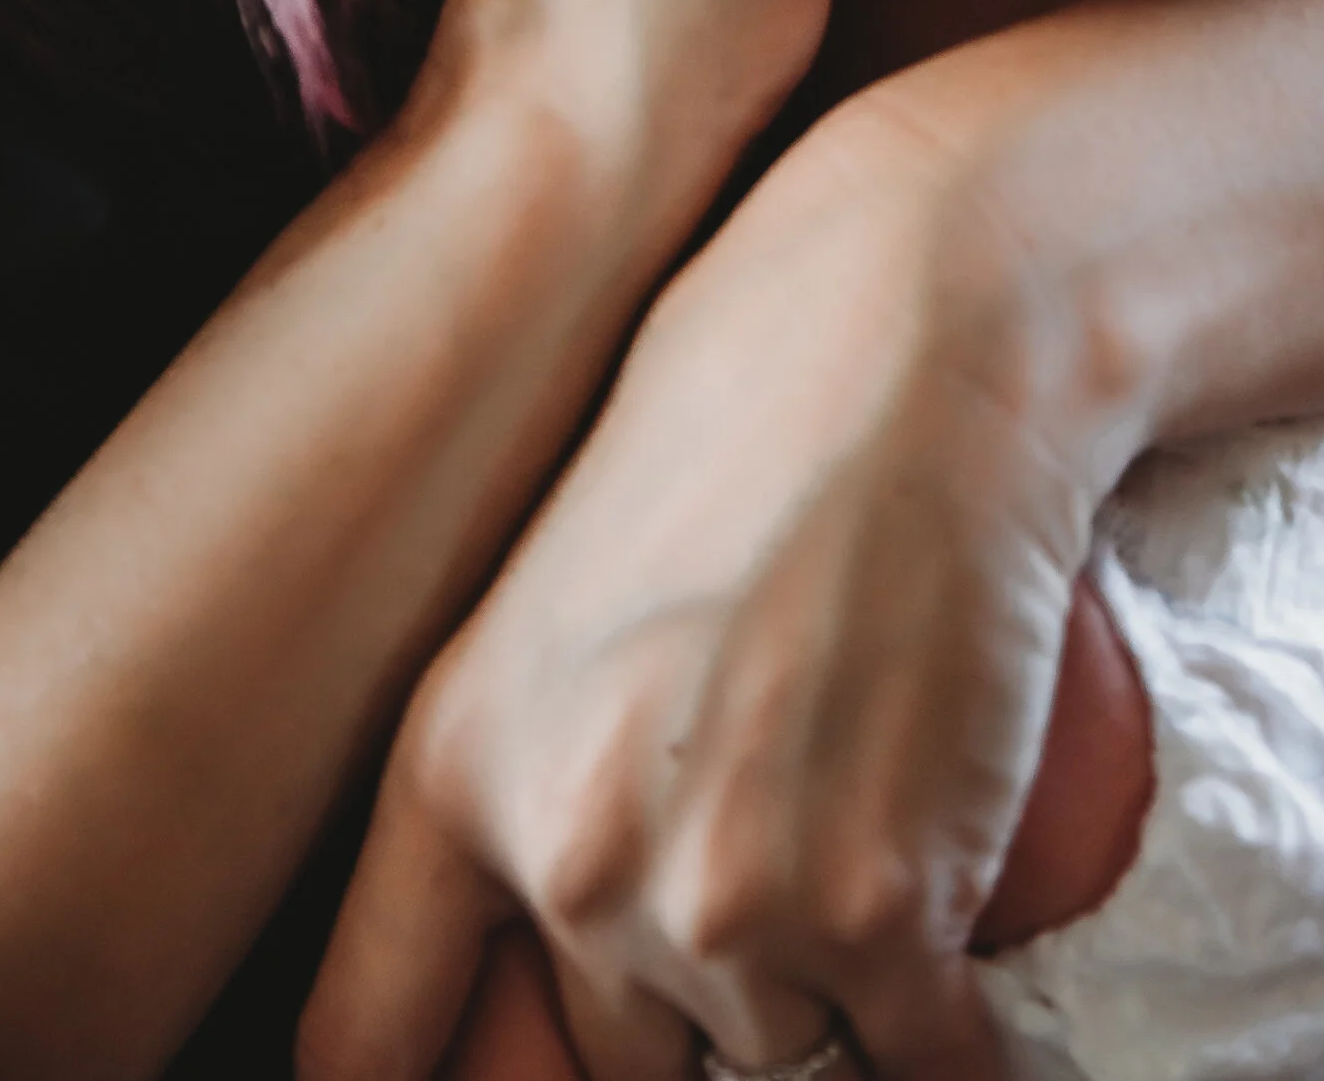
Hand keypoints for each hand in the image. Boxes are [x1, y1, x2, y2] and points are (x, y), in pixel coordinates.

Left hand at [300, 96, 1145, 1080]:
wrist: (930, 318)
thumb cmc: (760, 395)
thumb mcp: (567, 574)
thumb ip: (537, 761)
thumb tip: (572, 918)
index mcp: (455, 767)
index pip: (362, 1042)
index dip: (444, 1077)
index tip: (520, 1061)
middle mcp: (567, 861)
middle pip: (626, 1049)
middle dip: (692, 980)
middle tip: (773, 840)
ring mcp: (724, 901)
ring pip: (778, 1046)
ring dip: (828, 978)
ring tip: (876, 815)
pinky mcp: (884, 911)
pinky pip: (924, 1064)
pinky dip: (954, 1042)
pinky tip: (961, 979)